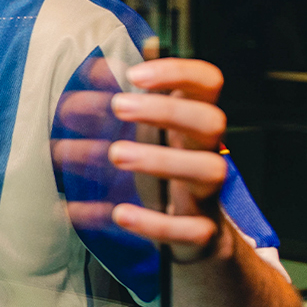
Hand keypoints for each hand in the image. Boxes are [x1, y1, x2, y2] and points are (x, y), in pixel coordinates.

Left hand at [107, 53, 231, 262]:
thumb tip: (95, 67)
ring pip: (210, 169)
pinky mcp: (203, 233)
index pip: (207, 83)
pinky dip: (155, 223)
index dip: (179, 71)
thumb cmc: (158, 175)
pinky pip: (193, 230)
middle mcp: (206, 152)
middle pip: (211, 121)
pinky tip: (120, 214)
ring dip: (160, 159)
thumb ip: (117, 103)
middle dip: (166, 109)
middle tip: (118, 105)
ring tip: (115, 154)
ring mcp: (208, 192)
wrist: (189, 239)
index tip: (135, 74)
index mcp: (190, 124)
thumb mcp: (139, 137)